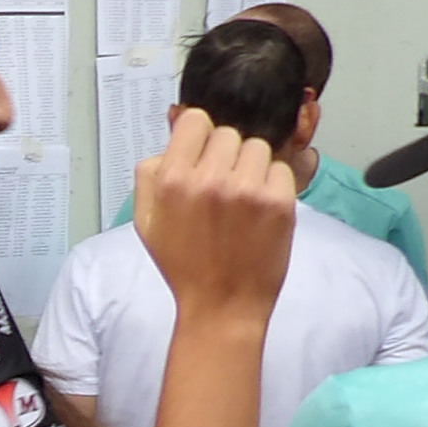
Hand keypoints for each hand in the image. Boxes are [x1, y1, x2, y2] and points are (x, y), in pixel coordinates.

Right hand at [135, 106, 296, 321]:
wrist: (222, 305)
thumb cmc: (184, 265)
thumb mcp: (147, 222)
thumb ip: (150, 176)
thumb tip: (169, 144)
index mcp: (172, 181)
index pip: (195, 120)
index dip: (199, 137)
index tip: (202, 154)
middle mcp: (209, 179)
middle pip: (228, 133)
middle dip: (225, 155)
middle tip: (222, 187)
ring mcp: (247, 189)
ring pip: (257, 148)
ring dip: (251, 167)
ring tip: (242, 199)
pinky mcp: (279, 202)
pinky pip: (280, 169)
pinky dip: (273, 184)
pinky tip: (260, 210)